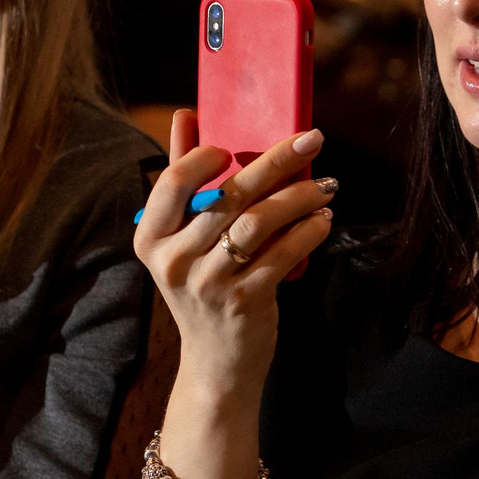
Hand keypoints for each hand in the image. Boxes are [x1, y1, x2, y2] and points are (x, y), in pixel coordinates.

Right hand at [134, 114, 335, 407]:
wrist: (216, 362)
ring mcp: (208, 283)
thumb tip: (186, 115)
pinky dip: (307, 232)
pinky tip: (324, 220)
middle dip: (277, 161)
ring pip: (259, 222)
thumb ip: (183, 179)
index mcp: (152, 237)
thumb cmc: (203, 287)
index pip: (174, 181)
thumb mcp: (182, 240)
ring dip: (299, 196)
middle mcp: (174, 260)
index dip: (205, 155)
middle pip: (228, 195)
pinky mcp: (243, 302)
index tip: (236, 144)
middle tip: (312, 138)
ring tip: (327, 185)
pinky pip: (282, 255)